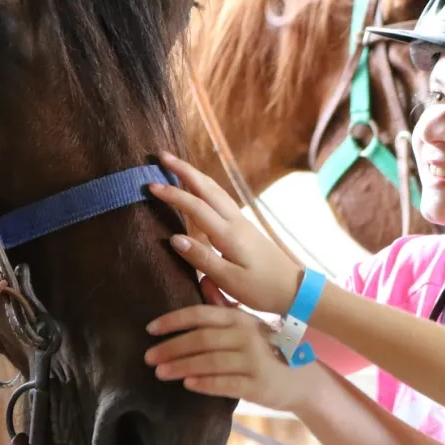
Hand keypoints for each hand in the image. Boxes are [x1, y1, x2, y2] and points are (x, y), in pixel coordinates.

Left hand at [144, 304, 310, 411]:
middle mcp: (247, 335)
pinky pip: (225, 384)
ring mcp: (254, 360)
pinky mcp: (258, 384)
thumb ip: (223, 305)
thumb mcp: (249, 324)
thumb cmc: (269, 349)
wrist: (303, 378)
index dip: (174, 320)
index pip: (202, 314)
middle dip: (171, 347)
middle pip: (201, 339)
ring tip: (160, 373)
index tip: (150, 329)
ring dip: (181, 366)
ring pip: (209, 362)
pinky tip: (188, 384)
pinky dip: (205, 384)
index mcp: (241, 318)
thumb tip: (202, 279)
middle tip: (148, 356)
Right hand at [150, 153, 302, 313]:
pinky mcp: (244, 229)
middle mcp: (236, 222)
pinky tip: (201, 190)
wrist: (294, 289)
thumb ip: (202, 259)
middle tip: (161, 155)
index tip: (150, 185)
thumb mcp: (230, 280)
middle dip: (184, 170)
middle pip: (207, 188)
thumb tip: (174, 238)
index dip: (173, 195)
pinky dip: (206, 188)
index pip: (196, 208)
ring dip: (196, 176)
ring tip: (177, 166)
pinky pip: (221, 200)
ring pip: (216, 191)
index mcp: (229, 235)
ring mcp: (241, 223)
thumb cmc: (262, 289)